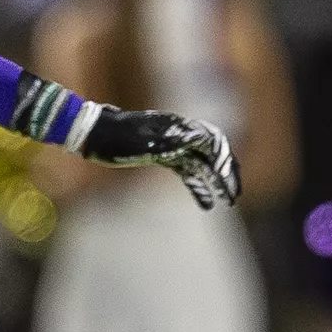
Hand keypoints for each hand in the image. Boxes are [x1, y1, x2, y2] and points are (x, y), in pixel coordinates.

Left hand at [77, 107, 241, 208]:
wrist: (96, 134)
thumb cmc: (116, 135)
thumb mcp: (143, 138)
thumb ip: (171, 139)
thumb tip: (199, 138)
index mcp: (179, 127)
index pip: (212, 141)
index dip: (224, 159)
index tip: (227, 178)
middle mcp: (181, 135)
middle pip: (213, 154)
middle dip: (227, 174)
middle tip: (235, 196)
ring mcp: (174, 146)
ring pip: (204, 166)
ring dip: (217, 183)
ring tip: (227, 202)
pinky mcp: (165, 157)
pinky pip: (188, 173)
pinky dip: (199, 188)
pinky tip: (207, 204)